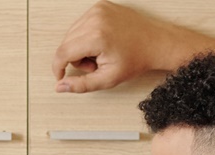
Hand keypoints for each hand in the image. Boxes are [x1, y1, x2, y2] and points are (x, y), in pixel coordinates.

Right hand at [51, 1, 209, 92]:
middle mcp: (95, 19)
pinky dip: (86, 36)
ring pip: (71, 33)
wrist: (156, 42)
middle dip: (75, 59)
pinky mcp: (100, 6)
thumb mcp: (108, 79)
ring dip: (80, 47)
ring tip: (99, 54)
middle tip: (94, 65)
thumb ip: (81, 85)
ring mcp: (97, 10)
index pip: (63, 53)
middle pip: (66, 43)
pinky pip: (81, 24)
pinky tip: (101, 42)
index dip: (58, 68)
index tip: (60, 76)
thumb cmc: (136, 59)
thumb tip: (60, 86)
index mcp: (96, 36)